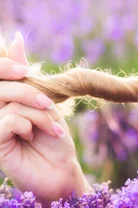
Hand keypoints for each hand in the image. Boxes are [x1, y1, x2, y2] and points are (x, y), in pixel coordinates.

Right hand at [0, 32, 89, 207]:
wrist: (61, 169)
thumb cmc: (52, 137)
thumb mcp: (43, 101)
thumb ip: (25, 74)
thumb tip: (13, 38)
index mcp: (2, 101)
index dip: (5, 63)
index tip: (25, 70)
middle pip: (3, 86)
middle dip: (31, 92)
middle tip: (50, 106)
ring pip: (10, 102)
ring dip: (38, 112)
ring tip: (50, 127)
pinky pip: (9, 120)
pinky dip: (30, 125)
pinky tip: (34, 138)